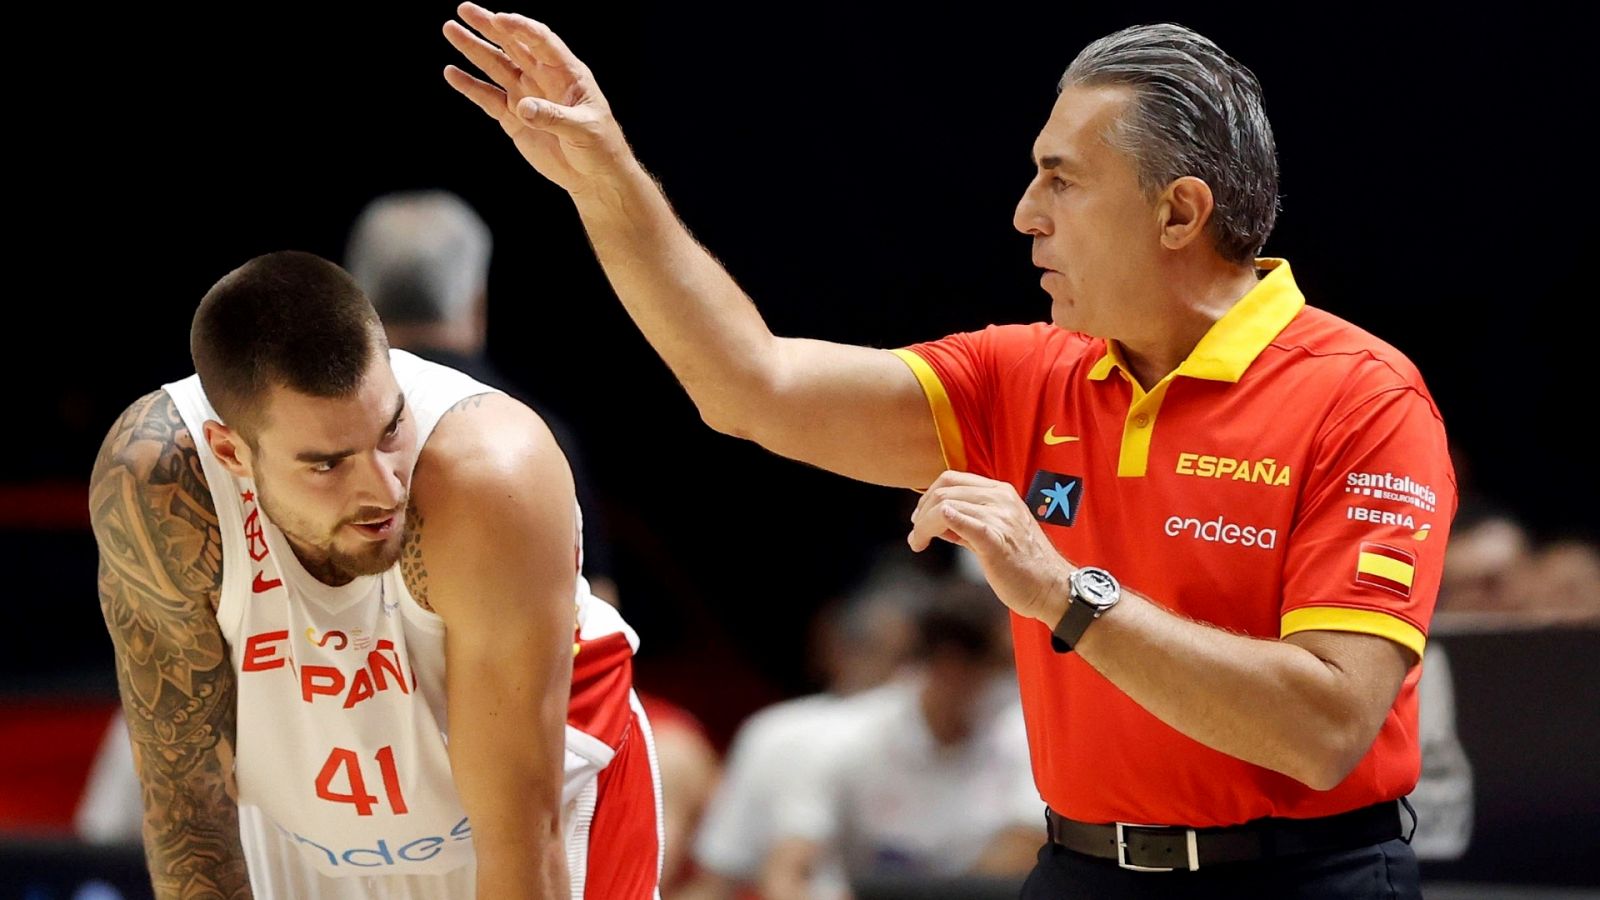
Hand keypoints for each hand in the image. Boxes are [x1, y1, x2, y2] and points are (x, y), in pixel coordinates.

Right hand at [443, 3, 632, 193]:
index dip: (521, 29)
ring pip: (496, 67)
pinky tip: (452, 73)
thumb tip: (523, 107)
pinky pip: (488, 98)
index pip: (542, 41)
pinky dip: (470, 86)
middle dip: (489, 26)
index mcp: (567, 73)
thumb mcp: (584, 130)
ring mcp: (526, 96)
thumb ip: (554, 118)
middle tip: (465, 9)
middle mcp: (543, 78)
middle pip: (513, 45)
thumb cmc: (600, 147)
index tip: (498, 19)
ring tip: (451, 30)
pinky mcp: (514, 118)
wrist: (594, 176)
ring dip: (474, 49)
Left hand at [908, 471, 1073, 624]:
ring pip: (946, 506)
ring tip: (918, 543)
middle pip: (945, 490)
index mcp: (1001, 492)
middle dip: (921, 512)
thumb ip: (967, 522)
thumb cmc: (1024, 564)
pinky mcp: (997, 540)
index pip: (952, 479)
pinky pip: (965, 523)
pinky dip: (944, 522)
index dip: (928, 496)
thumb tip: (936, 518)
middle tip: (916, 534)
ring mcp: (1000, 517)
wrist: (1052, 587)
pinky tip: (930, 533)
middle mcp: (1001, 499)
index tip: (919, 517)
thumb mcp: (996, 532)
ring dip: (923, 526)